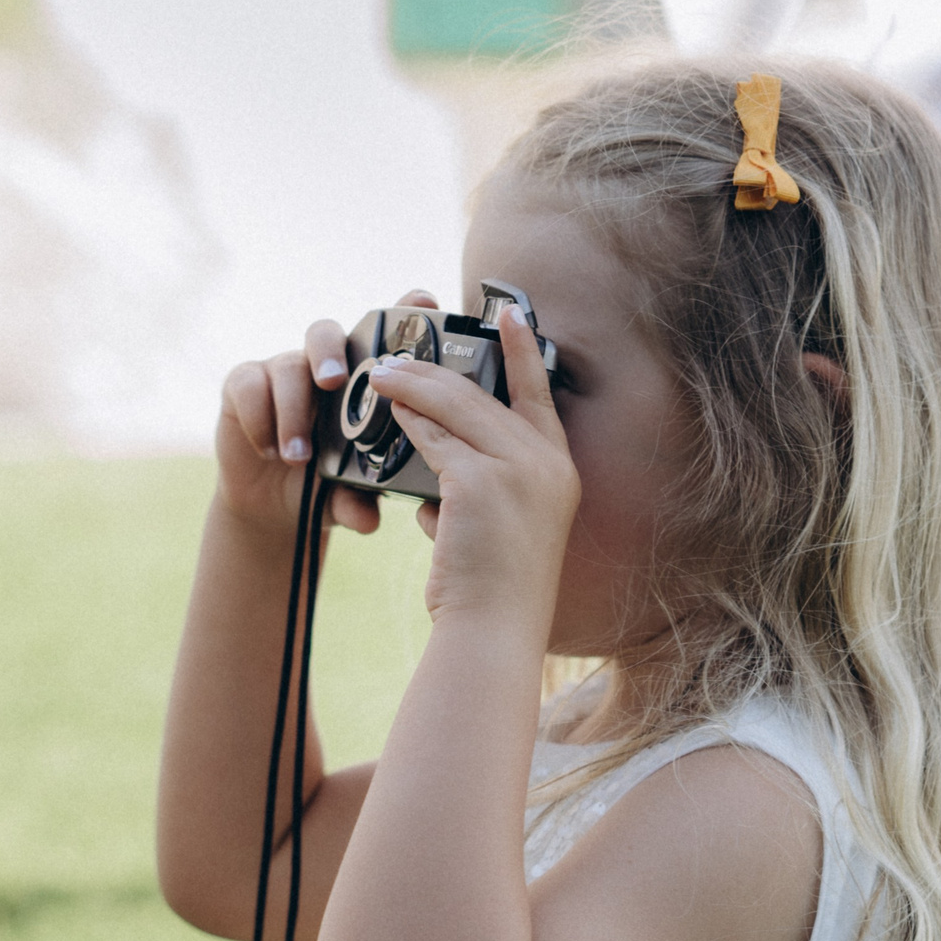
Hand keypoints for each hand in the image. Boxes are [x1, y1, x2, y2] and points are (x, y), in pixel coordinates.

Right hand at [210, 291, 442, 536]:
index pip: (384, 335)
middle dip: (330, 352)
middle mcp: (322, 367)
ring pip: (288, 366)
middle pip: (325, 333)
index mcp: (362, 380)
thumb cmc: (326, 488)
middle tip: (333, 382)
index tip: (426, 301)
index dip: (405, 310)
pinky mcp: (243, 385)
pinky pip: (248, 386)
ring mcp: (282, 371)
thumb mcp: (347, 497)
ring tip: (299, 456)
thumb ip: (357, 501)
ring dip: (294, 412)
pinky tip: (268, 449)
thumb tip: (367, 518)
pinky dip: (260, 418)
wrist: (274, 507)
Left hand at [366, 303, 578, 636]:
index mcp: (559, 470)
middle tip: (398, 358)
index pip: (540, 393)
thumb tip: (434, 459)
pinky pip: (432, 440)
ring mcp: (516, 469)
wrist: (494, 629)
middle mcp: (546, 462)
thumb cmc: (496, 589)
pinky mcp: (479, 482)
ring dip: (412, 389)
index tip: (509, 311)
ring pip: (454, 410)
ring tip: (380, 378)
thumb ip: (482, 483)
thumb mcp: (504, 525)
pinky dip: (406, 425)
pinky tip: (385, 415)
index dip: (524, 349)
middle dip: (435, 371)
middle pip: (483, 396)